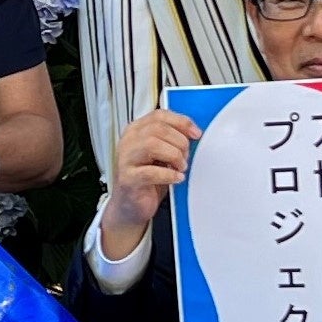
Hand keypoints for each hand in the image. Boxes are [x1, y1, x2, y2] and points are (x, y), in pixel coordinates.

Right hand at [98, 110, 200, 255]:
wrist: (130, 206)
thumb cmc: (147, 179)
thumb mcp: (160, 154)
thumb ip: (171, 140)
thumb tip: (193, 132)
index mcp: (136, 131)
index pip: (159, 115)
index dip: (181, 122)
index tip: (196, 133)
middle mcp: (128, 142)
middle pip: (158, 129)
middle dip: (179, 142)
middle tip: (186, 157)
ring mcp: (125, 159)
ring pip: (152, 145)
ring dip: (174, 156)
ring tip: (180, 167)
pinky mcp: (128, 179)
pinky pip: (150, 172)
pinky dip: (169, 174)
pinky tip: (176, 178)